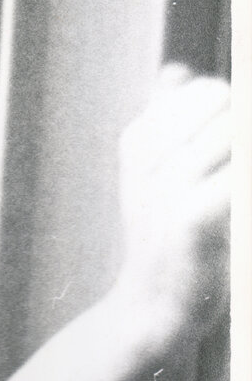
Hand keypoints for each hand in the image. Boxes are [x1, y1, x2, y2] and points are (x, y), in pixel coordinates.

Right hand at [114, 64, 229, 353]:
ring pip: (234, 135)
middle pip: (224, 103)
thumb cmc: (168, 239)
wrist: (153, 309)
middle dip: (239, 136)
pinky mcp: (191, 219)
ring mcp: (165, 187)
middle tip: (231, 176)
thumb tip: (174, 72)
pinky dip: (242, 191)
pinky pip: (236, 179)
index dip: (232, 115)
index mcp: (138, 141)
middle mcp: (147, 158)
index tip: (230, 157)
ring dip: (242, 163)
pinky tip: (238, 212)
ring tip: (233, 198)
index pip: (208, 92)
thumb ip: (169, 121)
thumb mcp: (158, 176)